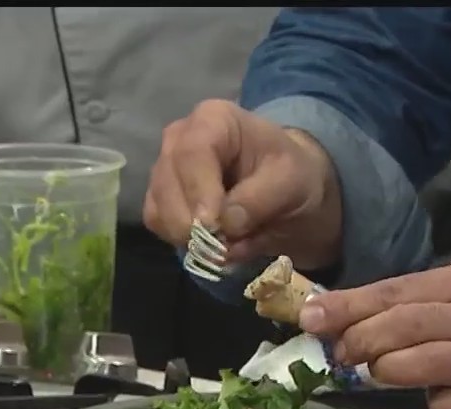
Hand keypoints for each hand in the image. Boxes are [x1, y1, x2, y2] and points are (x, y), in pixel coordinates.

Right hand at [143, 99, 342, 270]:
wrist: (286, 189)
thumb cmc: (289, 174)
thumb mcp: (291, 180)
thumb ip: (259, 199)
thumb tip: (225, 225)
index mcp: (213, 119)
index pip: (192, 152)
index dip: (198, 190)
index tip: (212, 225)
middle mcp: (179, 139)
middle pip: (167, 183)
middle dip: (191, 221)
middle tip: (223, 246)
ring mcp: (166, 170)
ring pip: (158, 209)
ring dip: (188, 237)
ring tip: (227, 245)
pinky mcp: (162, 200)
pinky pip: (159, 225)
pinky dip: (183, 242)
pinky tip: (213, 244)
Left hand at [300, 259, 450, 408]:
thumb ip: (408, 303)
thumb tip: (337, 314)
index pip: (395, 291)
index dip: (349, 306)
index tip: (310, 318)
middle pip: (403, 327)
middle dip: (360, 342)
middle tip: (341, 354)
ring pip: (420, 366)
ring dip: (389, 373)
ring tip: (385, 373)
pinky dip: (437, 405)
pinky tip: (445, 398)